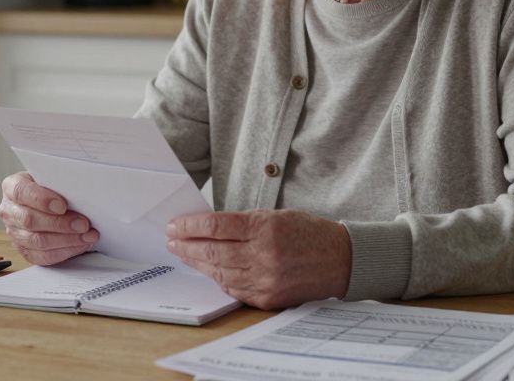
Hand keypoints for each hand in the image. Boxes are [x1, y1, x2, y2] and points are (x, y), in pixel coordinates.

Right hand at [0, 172, 98, 265]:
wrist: (47, 202)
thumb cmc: (51, 187)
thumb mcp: (51, 178)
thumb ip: (58, 182)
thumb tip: (79, 191)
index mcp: (11, 187)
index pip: (21, 192)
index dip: (42, 199)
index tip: (62, 205)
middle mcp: (9, 210)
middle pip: (29, 220)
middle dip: (60, 223)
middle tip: (83, 223)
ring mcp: (15, 233)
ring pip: (37, 241)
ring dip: (66, 240)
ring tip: (87, 235)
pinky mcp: (25, 250)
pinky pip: (43, 256)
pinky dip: (65, 251)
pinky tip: (80, 245)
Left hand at [166, 209, 350, 309]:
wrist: (341, 260)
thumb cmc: (308, 233)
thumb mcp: (276, 216)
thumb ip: (244, 223)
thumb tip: (208, 228)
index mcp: (265, 228)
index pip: (215, 226)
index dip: (190, 225)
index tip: (175, 225)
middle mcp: (263, 255)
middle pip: (212, 250)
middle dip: (186, 245)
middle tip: (172, 241)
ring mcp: (265, 279)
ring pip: (219, 272)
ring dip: (197, 263)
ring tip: (185, 254)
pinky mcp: (268, 298)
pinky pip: (234, 289)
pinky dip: (218, 278)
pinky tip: (209, 270)